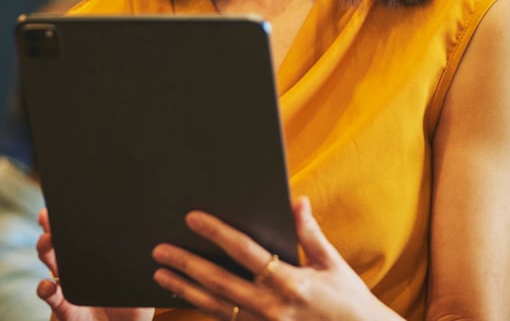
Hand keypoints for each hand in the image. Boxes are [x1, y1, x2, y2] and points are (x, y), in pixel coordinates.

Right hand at [34, 208, 154, 320]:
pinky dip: (47, 291)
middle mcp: (78, 267)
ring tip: (46, 241)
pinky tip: (47, 285)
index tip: (65, 200)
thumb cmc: (136, 302)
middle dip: (52, 226)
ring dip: (46, 250)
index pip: (82, 230)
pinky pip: (53, 298)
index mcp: (95, 255)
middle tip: (48, 216)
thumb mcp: (144, 277)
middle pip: (60, 241)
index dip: (71, 214)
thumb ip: (148, 257)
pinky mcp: (66, 309)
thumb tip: (161, 232)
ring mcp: (69, 286)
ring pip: (52, 263)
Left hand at [152, 196, 400, 320]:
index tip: (193, 217)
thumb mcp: (334, 264)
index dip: (217, 233)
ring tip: (161, 273)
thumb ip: (310, 234)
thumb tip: (297, 201)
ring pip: (214, 307)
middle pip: (218, 283)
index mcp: (291, 283)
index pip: (245, 252)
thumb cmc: (349, 302)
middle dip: (186, 263)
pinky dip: (202, 308)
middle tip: (160, 248)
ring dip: (185, 289)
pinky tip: (186, 296)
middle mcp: (271, 308)